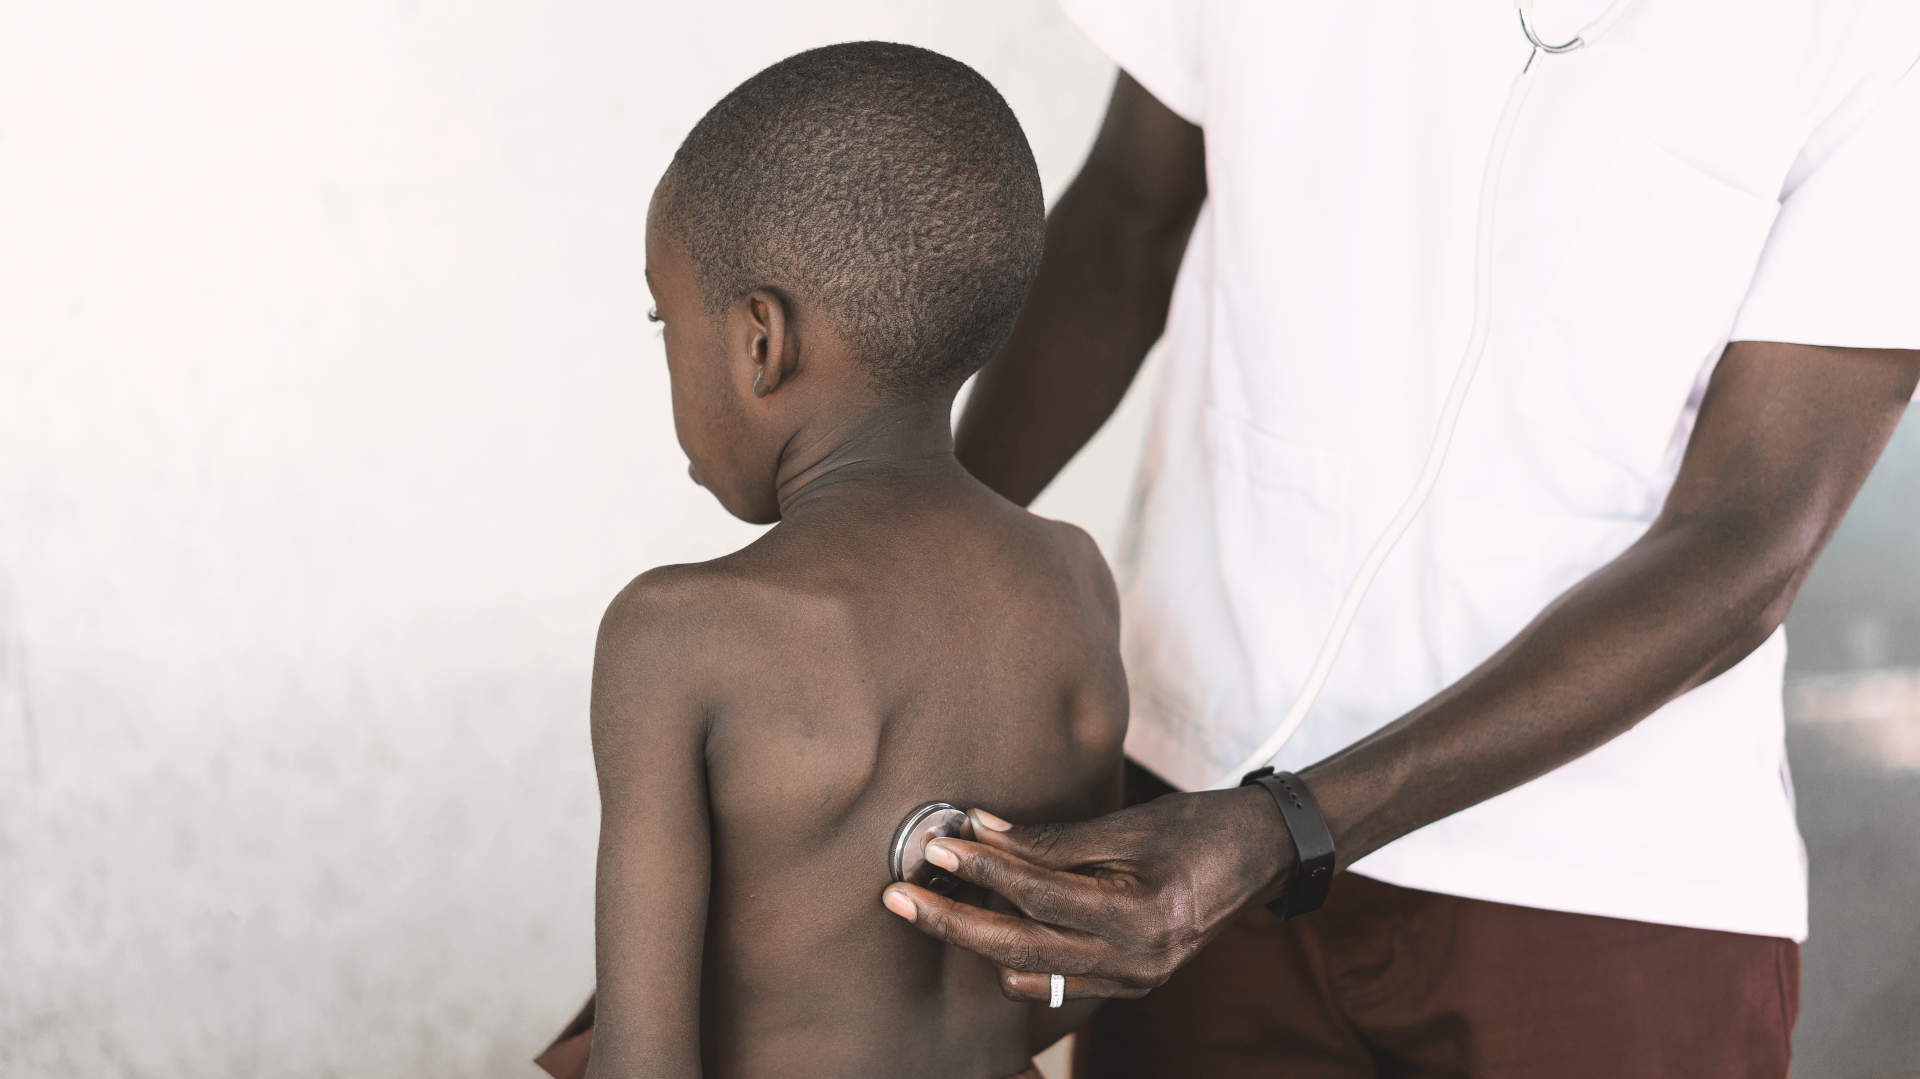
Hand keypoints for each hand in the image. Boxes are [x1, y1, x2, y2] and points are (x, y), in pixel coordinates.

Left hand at [880, 786, 1294, 1001]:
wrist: (1265, 855)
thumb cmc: (1203, 826)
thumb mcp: (1131, 823)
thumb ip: (1054, 838)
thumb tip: (981, 829)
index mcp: (1142, 915)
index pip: (1038, 895)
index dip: (980, 869)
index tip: (936, 844)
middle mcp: (1137, 962)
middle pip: (1020, 950)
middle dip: (952, 923)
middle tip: (898, 897)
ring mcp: (1134, 982)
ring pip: (1030, 976)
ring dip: (981, 940)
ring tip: (945, 897)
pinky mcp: (1130, 986)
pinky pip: (1056, 984)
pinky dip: (1017, 956)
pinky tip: (994, 920)